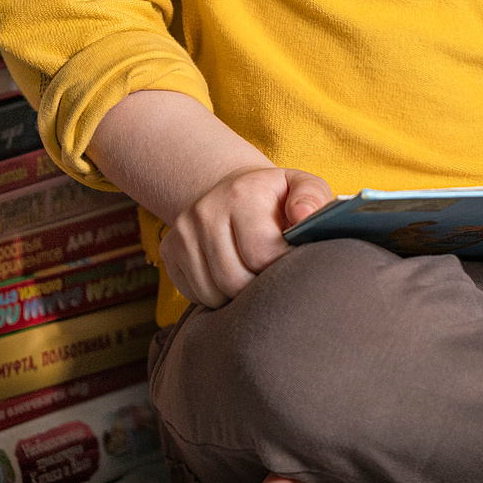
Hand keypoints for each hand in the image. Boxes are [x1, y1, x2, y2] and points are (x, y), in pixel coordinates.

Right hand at [160, 164, 336, 309]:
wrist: (232, 190)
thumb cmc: (275, 198)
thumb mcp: (302, 187)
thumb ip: (313, 199)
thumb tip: (305, 217)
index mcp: (242, 194)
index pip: (262, 254)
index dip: (283, 266)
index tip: (291, 259)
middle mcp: (205, 211)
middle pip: (235, 280)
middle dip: (260, 286)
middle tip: (272, 274)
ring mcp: (183, 233)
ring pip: (214, 293)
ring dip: (238, 295)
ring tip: (252, 273)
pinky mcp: (169, 251)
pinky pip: (196, 295)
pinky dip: (217, 296)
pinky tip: (230, 275)